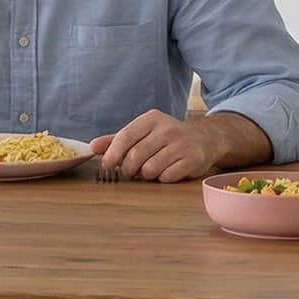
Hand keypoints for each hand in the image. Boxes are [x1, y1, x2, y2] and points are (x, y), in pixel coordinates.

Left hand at [88, 111, 221, 183]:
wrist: (205, 138)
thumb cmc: (167, 138)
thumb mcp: (142, 133)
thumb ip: (117, 139)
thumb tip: (92, 147)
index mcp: (152, 119)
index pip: (125, 137)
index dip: (112, 154)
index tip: (107, 165)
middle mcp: (167, 129)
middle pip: (136, 156)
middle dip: (129, 169)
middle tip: (131, 172)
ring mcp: (182, 144)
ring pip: (150, 169)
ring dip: (146, 175)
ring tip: (151, 169)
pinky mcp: (193, 159)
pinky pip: (167, 176)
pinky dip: (163, 178)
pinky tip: (167, 171)